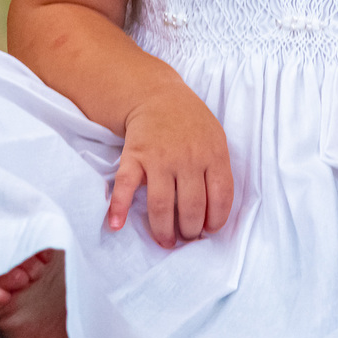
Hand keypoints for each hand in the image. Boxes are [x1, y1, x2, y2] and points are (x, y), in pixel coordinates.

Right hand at [107, 82, 233, 246]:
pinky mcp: (134, 156)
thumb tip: (214, 214)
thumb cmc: (190, 123)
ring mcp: (159, 157)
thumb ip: (218, 171)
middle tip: (185, 238)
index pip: (221, 197)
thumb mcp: (216, 139)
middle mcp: (188, 158)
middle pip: (191, 207)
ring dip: (163, 230)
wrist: (157, 96)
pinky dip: (118, 207)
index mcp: (213, 154)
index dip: (216, 220)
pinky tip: (116, 225)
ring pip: (162, 205)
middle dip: (189, 231)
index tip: (208, 231)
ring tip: (165, 242)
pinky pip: (125, 185)